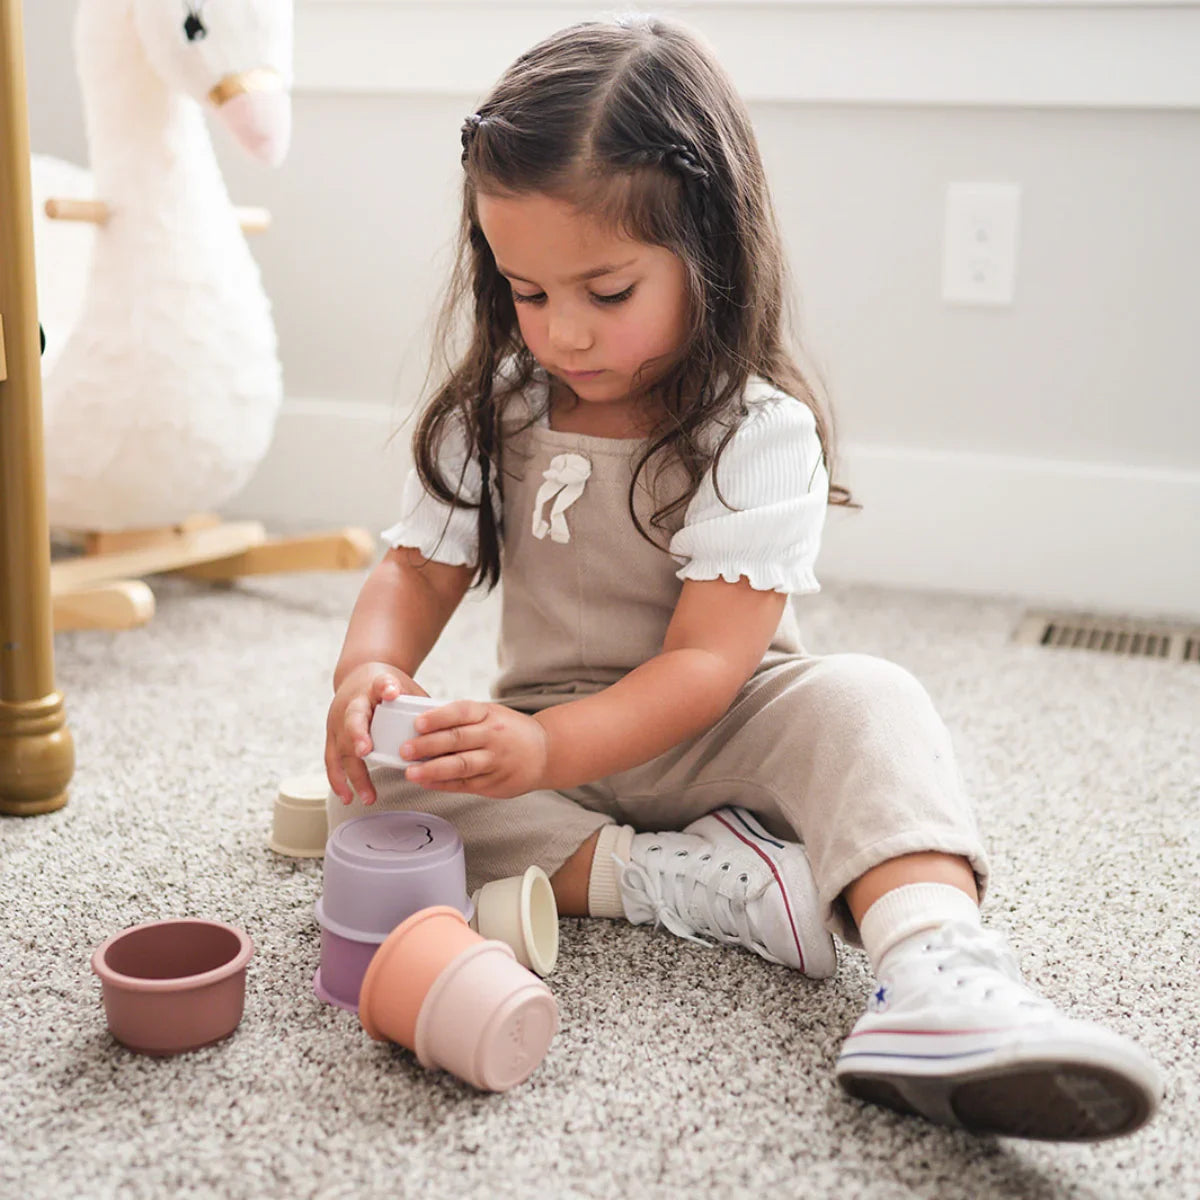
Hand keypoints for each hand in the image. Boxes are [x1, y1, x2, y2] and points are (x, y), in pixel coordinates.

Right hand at [325, 662, 427, 805]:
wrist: (357, 677)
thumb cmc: (385, 685)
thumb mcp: (404, 684)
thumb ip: (419, 702)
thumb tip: (447, 727)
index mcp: (372, 686)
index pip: (379, 683)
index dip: (385, 687)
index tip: (391, 692)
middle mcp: (350, 704)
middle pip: (352, 720)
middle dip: (357, 736)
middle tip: (365, 752)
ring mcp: (337, 723)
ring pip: (340, 748)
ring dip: (351, 772)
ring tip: (364, 794)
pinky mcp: (333, 738)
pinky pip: (333, 761)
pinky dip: (339, 781)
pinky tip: (348, 797)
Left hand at [401, 701, 549, 798]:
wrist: (545, 752)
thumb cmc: (510, 731)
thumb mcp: (491, 715)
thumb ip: (462, 719)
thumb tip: (421, 725)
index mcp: (489, 714)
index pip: (461, 712)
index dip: (438, 717)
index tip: (417, 723)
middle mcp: (493, 736)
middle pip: (457, 739)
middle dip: (428, 745)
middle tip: (405, 749)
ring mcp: (495, 761)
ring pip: (461, 765)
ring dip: (433, 769)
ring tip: (411, 772)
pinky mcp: (495, 782)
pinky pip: (465, 784)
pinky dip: (444, 784)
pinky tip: (427, 782)